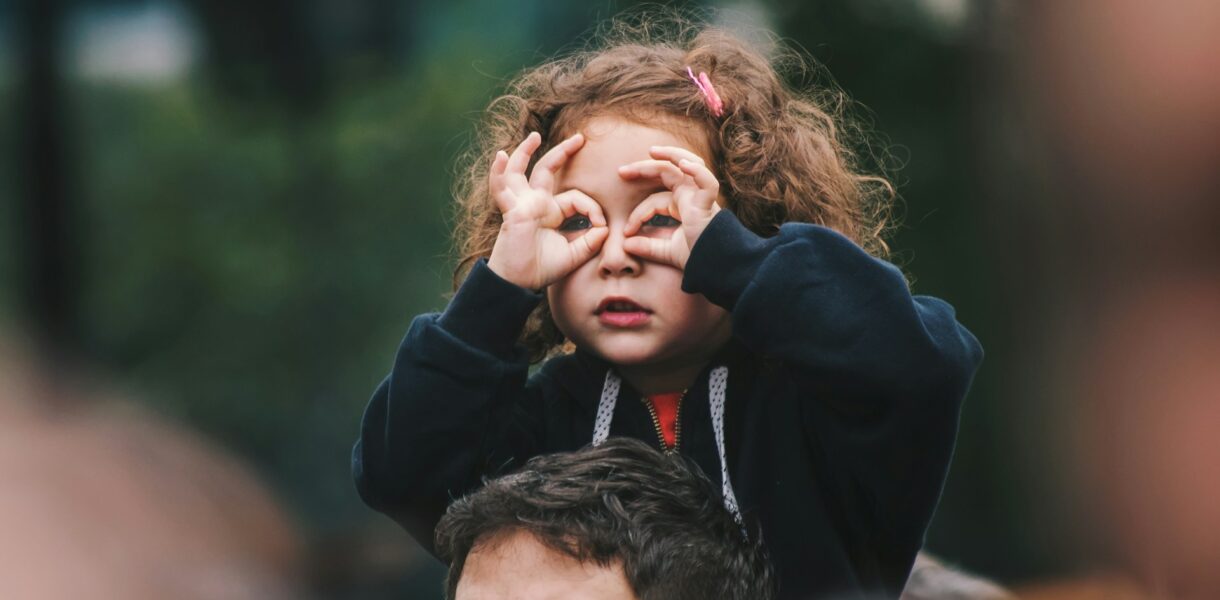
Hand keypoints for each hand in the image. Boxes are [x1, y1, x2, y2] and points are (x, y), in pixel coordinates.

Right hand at [486, 131, 608, 289]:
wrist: (519, 283)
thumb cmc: (541, 269)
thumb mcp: (573, 255)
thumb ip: (590, 242)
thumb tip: (605, 229)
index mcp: (551, 212)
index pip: (575, 198)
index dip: (592, 209)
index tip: (602, 226)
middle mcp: (535, 204)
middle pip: (547, 170)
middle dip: (563, 153)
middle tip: (580, 138)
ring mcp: (521, 205)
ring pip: (520, 172)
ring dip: (525, 152)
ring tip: (534, 136)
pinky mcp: (511, 211)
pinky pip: (502, 189)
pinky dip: (499, 173)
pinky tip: (500, 157)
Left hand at [618, 145, 721, 269]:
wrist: (716, 266)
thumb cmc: (698, 257)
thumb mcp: (667, 251)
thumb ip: (648, 247)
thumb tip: (626, 245)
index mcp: (682, 205)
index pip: (654, 200)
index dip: (638, 214)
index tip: (626, 232)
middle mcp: (691, 196)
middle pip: (666, 173)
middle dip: (644, 168)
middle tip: (621, 172)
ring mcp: (701, 196)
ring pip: (687, 164)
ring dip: (670, 155)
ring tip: (652, 151)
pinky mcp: (708, 203)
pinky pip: (707, 181)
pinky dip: (697, 171)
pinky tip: (682, 164)